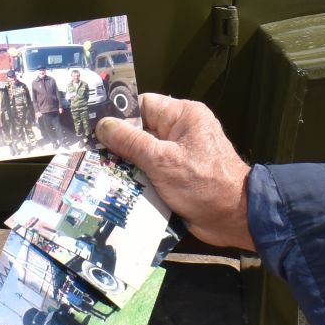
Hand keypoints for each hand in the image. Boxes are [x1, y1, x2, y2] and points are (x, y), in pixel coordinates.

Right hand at [95, 93, 254, 250]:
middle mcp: (181, 131)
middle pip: (141, 130)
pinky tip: (116, 186)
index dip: (119, 116)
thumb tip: (102, 125)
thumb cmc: (203, 185)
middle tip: (89, 153)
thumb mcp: (162, 161)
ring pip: (143, 153)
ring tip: (97, 171)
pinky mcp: (178, 176)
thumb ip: (131, 142)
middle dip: (118, 144)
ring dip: (126, 164)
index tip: (93, 129)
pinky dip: (137, 178)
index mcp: (183, 116)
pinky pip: (151, 171)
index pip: (143, 105)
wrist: (234, 219)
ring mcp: (180, 154)